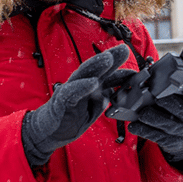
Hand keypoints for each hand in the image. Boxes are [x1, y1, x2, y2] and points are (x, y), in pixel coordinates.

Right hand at [22, 44, 130, 166]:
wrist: (48, 131)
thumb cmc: (70, 118)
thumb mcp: (93, 108)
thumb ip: (104, 98)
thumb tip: (118, 89)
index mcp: (89, 87)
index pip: (105, 75)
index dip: (119, 68)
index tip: (134, 62)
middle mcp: (80, 85)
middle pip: (95, 68)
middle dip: (110, 58)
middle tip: (124, 49)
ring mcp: (70, 91)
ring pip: (83, 75)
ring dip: (95, 66)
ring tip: (108, 58)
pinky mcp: (61, 102)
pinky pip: (72, 93)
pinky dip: (82, 87)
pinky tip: (92, 83)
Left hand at [128, 85, 182, 169]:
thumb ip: (178, 88)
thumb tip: (154, 74)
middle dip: (168, 104)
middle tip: (157, 98)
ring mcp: (182, 132)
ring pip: (167, 124)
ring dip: (152, 117)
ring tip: (142, 112)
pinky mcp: (169, 141)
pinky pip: (155, 136)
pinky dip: (142, 129)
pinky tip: (134, 125)